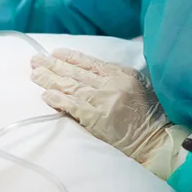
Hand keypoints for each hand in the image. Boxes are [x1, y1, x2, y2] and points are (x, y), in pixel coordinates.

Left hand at [31, 49, 189, 178]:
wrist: (157, 139)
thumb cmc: (150, 114)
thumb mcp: (139, 85)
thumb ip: (117, 75)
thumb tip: (91, 69)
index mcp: (121, 73)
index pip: (89, 62)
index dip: (70, 57)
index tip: (54, 52)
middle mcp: (110, 84)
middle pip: (75, 72)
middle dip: (53, 65)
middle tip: (35, 60)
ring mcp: (103, 101)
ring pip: (70, 86)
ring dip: (50, 79)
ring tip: (35, 74)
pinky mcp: (97, 118)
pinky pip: (72, 106)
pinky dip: (58, 99)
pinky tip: (46, 95)